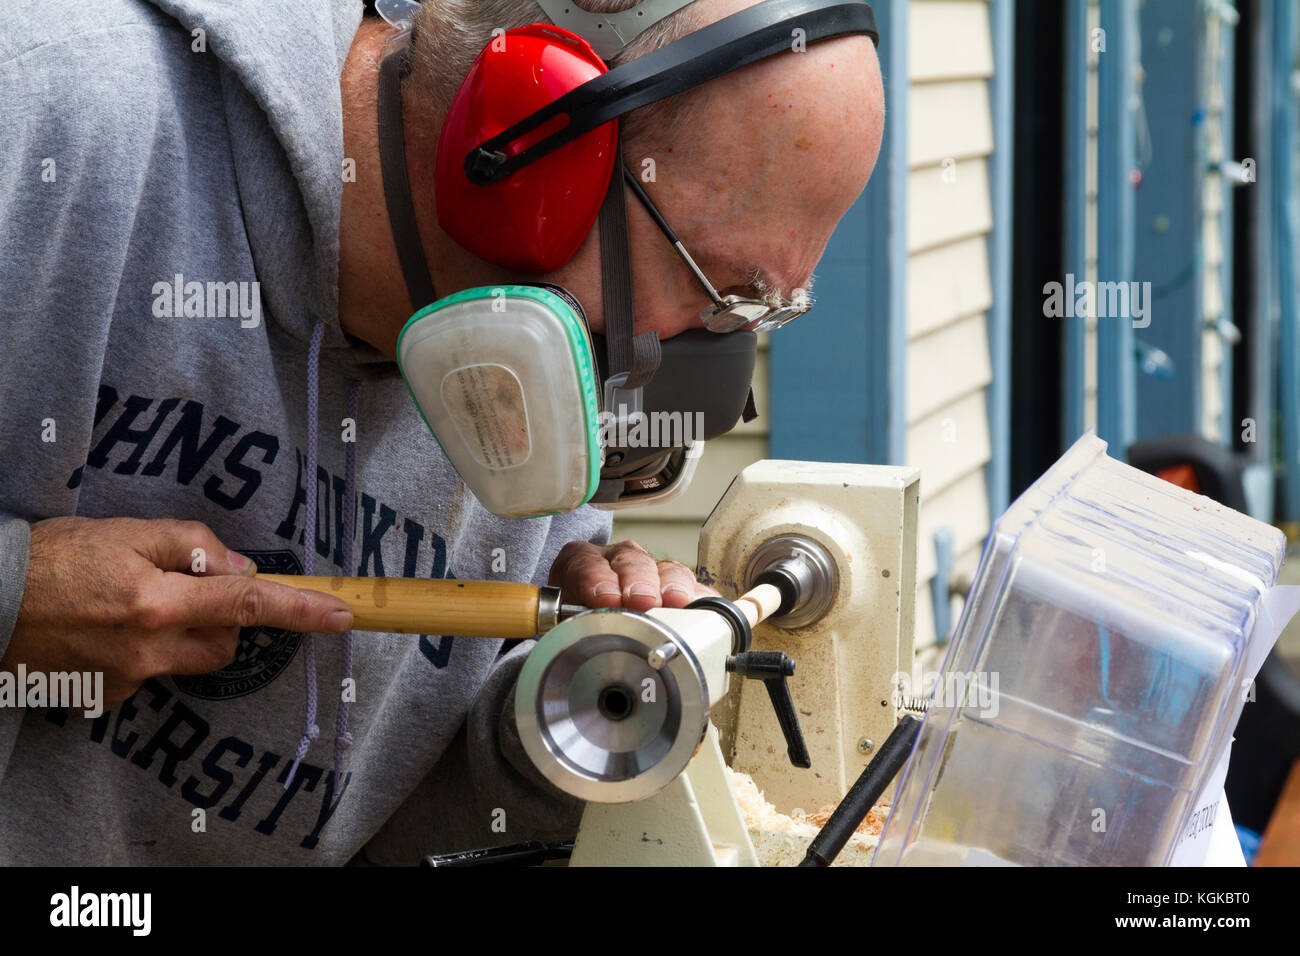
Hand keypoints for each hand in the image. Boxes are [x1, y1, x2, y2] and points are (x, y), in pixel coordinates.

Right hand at [5, 517, 353, 708]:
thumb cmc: (53, 557)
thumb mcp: (124, 531)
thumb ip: (189, 545)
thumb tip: (237, 566)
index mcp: (158, 602)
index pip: (248, 602)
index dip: (300, 609)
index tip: (342, 615)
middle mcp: (148, 649)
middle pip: (225, 643)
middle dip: (223, 618)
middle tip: (185, 589)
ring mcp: (126, 679)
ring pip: (188, 660)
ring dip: (183, 634)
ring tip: (133, 605)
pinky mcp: (106, 697)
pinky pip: (149, 673)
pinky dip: (144, 651)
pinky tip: (106, 629)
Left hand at [548, 540, 716, 611]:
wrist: (591, 617)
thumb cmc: (576, 618)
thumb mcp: (561, 621)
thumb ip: (562, 626)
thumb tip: (559, 648)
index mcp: (581, 562)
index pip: (586, 564)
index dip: (596, 579)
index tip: (606, 597)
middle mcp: (618, 559)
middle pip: (630, 561)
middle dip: (637, 580)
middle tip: (642, 599)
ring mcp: (651, 569)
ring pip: (665, 569)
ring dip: (671, 585)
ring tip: (675, 600)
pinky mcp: (679, 586)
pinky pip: (692, 587)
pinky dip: (697, 597)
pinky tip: (699, 607)